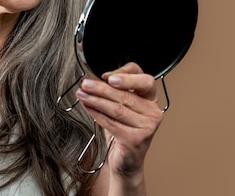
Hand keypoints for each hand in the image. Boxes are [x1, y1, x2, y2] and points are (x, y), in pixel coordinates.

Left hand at [75, 62, 161, 178]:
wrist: (125, 160)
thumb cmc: (123, 130)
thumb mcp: (121, 106)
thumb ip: (115, 92)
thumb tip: (98, 79)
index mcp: (151, 99)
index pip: (144, 80)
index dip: (126, 74)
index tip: (106, 76)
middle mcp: (153, 112)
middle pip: (125, 94)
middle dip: (101, 88)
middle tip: (85, 84)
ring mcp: (147, 126)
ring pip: (116, 109)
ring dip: (95, 100)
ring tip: (82, 94)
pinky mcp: (136, 139)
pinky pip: (111, 123)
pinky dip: (96, 113)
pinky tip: (87, 107)